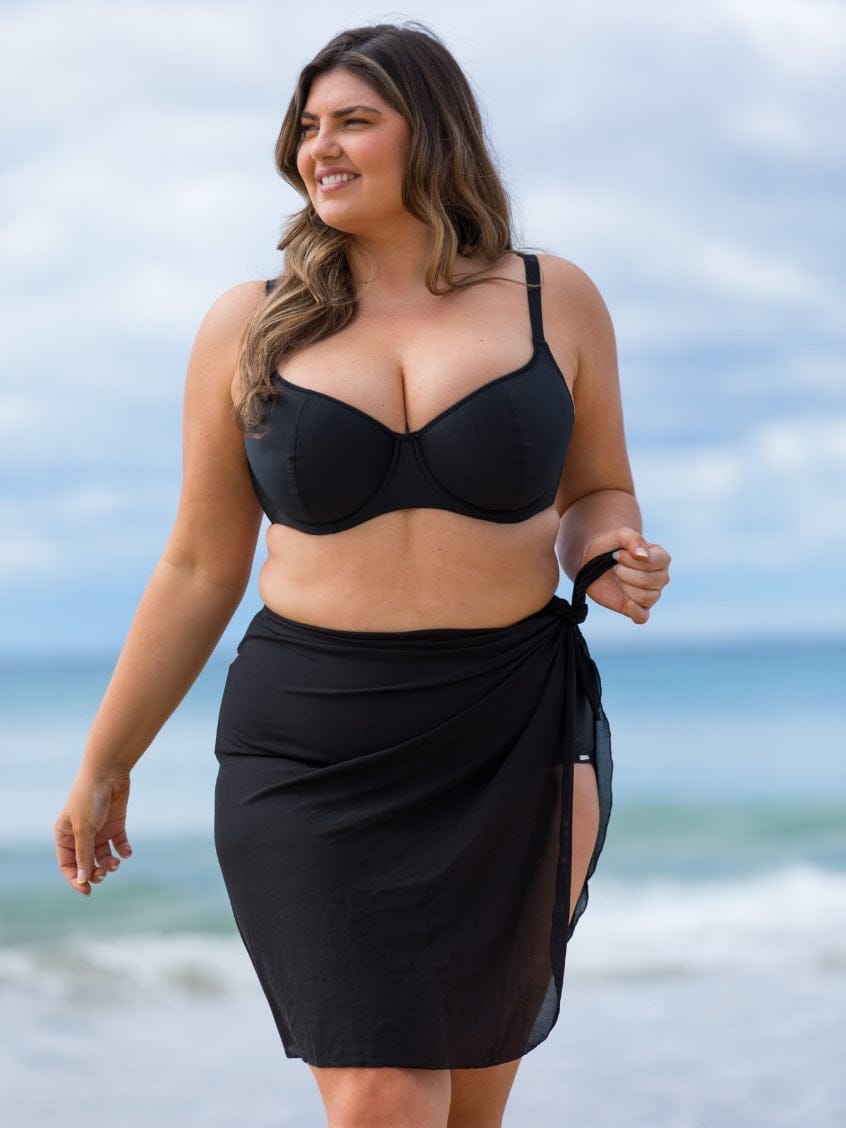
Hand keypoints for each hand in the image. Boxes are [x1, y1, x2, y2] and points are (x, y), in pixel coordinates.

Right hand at [54, 774, 132, 895]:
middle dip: (95, 871)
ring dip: (109, 863)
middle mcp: (81, 835)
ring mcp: (99, 830)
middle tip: (105, 872)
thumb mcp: (84, 829)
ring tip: (115, 863)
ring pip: (103, 855)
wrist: (108, 772)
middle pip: (86, 863)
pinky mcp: (115, 824)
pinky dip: (123, 851)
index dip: (76, 879)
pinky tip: (126, 852)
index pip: (68, 865)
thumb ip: (84, 855)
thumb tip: (83, 880)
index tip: (88, 891)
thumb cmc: (89, 798)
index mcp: (65, 835)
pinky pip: (118, 844)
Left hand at [581, 527, 670, 623]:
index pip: (653, 563)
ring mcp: (652, 595)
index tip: (617, 554)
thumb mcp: (621, 535)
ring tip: (617, 578)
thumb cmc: (611, 545)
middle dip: (625, 573)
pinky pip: (642, 617)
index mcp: (662, 558)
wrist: (594, 559)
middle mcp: (661, 577)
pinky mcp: (638, 609)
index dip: (631, 560)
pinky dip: (633, 610)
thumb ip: (634, 539)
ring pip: (645, 598)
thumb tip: (643, 556)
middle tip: (615, 567)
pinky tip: (624, 600)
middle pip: (649, 581)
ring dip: (624, 586)